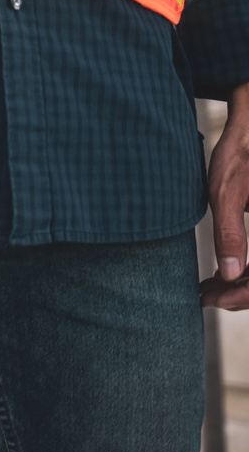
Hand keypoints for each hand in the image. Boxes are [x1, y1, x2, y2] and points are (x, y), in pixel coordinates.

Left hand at [199, 82, 248, 309]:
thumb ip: (230, 233)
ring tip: (210, 288)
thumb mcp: (227, 191)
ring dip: (245, 282)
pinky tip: (224, 272)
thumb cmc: (242, 151)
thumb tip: (230, 274)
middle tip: (206, 295)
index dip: (245, 295)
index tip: (215, 299)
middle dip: (242, 292)